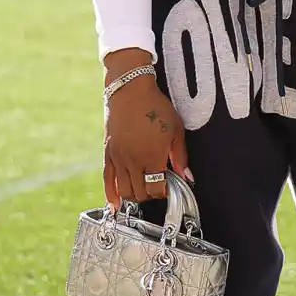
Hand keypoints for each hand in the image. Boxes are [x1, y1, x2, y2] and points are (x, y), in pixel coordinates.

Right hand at [103, 77, 188, 206]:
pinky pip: (107, 179)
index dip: (163, 192)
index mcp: (152, 157)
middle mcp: (133, 161)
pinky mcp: (108, 153)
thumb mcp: (176, 129)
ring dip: (134, 195)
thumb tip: (188, 177)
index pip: (156, 189)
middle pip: (140, 193)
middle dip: (150, 194)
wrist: (130, 91)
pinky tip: (114, 205)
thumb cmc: (156, 107)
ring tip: (142, 190)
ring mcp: (118, 158)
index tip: (167, 187)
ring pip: (124, 190)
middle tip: (156, 186)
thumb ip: (181, 156)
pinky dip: (111, 194)